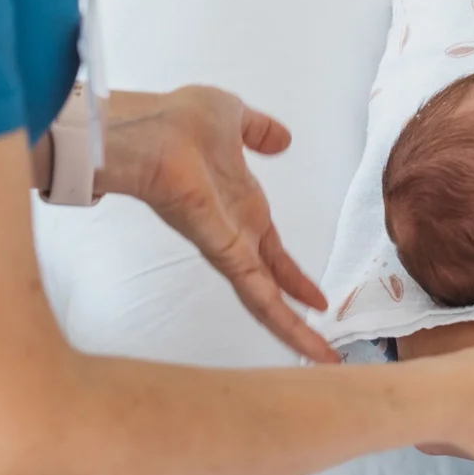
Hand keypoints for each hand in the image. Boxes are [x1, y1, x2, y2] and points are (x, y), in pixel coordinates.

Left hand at [99, 86, 338, 363]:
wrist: (149, 130)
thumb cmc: (179, 121)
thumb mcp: (232, 117)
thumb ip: (258, 130)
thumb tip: (283, 140)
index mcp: (238, 207)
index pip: (271, 251)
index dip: (293, 274)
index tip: (316, 298)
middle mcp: (233, 233)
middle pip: (271, 284)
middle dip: (297, 313)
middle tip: (324, 346)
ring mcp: (227, 248)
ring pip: (266, 299)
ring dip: (295, 329)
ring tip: (324, 357)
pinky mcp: (223, 253)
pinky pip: (258, 292)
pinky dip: (283, 319)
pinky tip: (305, 341)